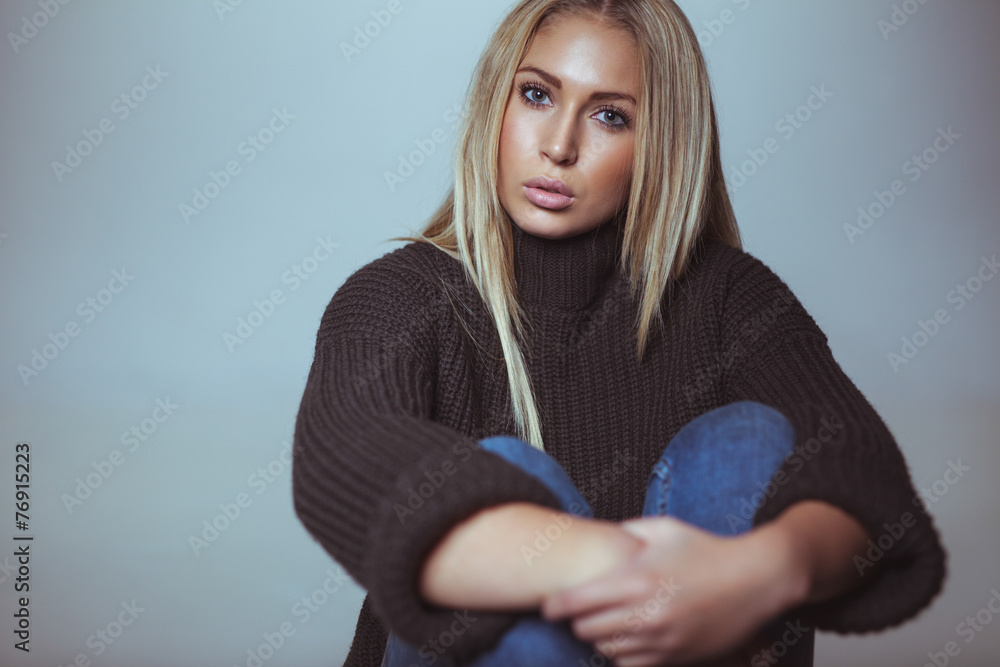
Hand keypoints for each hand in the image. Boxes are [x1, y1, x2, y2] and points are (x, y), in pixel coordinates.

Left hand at [539, 515, 796, 665]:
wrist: (754, 581)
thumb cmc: (706, 550)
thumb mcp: (663, 529)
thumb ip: (625, 531)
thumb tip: (597, 535)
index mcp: (636, 579)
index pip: (576, 602)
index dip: (554, 605)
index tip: (547, 606)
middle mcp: (645, 613)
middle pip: (585, 630)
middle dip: (578, 620)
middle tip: (581, 610)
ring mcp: (660, 639)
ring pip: (605, 650)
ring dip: (600, 637)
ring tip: (606, 621)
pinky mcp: (674, 657)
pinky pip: (630, 665)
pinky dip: (621, 653)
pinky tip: (628, 637)